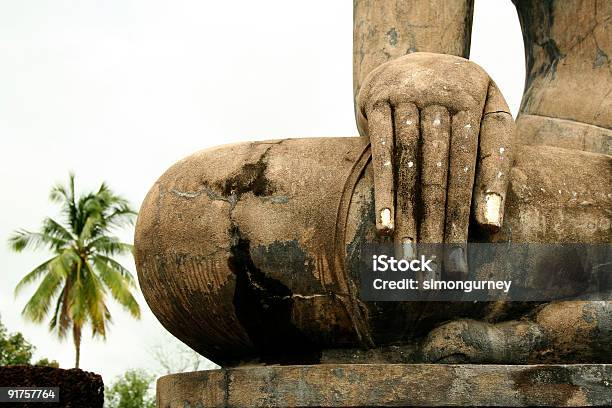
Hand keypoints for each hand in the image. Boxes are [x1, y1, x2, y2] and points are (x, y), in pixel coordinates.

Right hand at [356, 52, 513, 277]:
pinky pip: (380, 154)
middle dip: (438, 226)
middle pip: (441, 176)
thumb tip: (492, 225)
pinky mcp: (378, 103)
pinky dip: (382, 192)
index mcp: (474, 103)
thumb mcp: (487, 116)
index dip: (472, 211)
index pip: (475, 168)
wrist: (414, 55)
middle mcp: (441, 99)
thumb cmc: (457, 99)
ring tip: (407, 260)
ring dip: (408, 217)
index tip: (471, 254)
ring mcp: (407, 99)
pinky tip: (384, 227)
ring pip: (410, 169)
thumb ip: (495, 164)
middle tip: (435, 272)